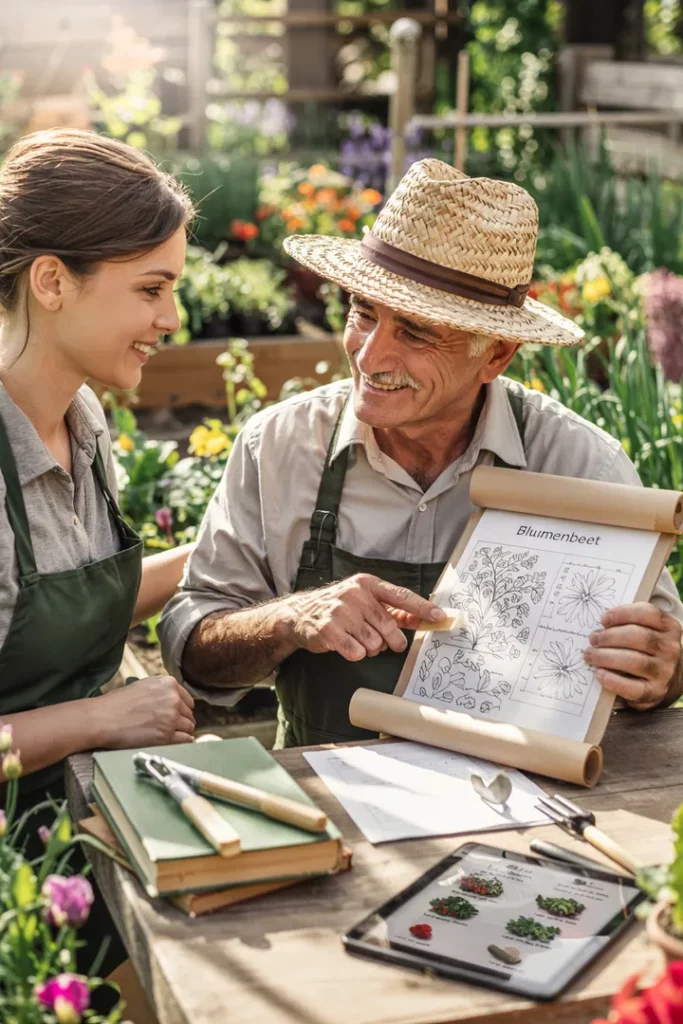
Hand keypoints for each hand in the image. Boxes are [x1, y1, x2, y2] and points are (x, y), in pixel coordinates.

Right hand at [95, 676, 195, 747]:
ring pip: (189, 727)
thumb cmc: (117, 703)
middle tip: (169, 727)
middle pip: (189, 714)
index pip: (187, 700)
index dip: (181, 710)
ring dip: (180, 731)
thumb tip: (175, 700)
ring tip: (167, 735)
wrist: (103, 719)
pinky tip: (170, 741)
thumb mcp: (143, 685)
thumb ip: (162, 690)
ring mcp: (171, 717)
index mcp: (168, 684)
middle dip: (181, 721)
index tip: (176, 716)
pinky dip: (180, 742)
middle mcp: (173, 699)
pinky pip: (185, 739)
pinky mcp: (166, 735)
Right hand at [283, 573, 445, 661]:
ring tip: (357, 640)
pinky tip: (345, 645)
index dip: (422, 608)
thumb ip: (393, 609)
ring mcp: (341, 611)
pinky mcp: (330, 629)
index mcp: (367, 584)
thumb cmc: (339, 609)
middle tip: (382, 643)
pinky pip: (357, 653)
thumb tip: (424, 618)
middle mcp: (355, 595)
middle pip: (389, 627)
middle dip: (391, 641)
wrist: (300, 616)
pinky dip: (355, 654)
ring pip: (374, 643)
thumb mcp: (365, 601)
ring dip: (370, 648)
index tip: (440, 617)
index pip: (401, 596)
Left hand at [583, 603, 682, 708]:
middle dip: (610, 636)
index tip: (603, 619)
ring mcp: (664, 671)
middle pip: (639, 636)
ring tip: (591, 655)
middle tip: (593, 639)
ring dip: (606, 657)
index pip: (648, 613)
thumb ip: (628, 624)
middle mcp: (670, 648)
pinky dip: (612, 680)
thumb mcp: (647, 631)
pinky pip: (632, 687)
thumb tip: (599, 628)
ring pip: (634, 661)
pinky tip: (599, 674)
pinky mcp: (655, 692)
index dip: (622, 614)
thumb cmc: (649, 651)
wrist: (667, 681)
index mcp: (669, 627)